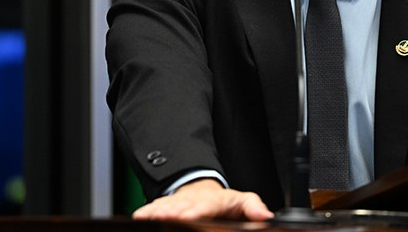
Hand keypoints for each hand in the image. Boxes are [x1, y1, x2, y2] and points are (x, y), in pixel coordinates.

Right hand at [133, 178, 273, 221]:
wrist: (200, 189)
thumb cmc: (222, 202)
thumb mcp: (242, 201)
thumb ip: (253, 207)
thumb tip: (266, 216)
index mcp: (215, 201)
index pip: (206, 206)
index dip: (196, 210)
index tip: (189, 214)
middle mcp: (194, 200)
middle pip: (182, 207)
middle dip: (173, 212)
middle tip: (166, 217)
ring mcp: (178, 204)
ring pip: (167, 207)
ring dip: (158, 212)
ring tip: (149, 216)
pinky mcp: (165, 208)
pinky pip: (155, 209)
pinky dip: (147, 212)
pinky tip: (140, 216)